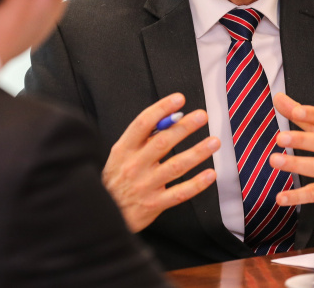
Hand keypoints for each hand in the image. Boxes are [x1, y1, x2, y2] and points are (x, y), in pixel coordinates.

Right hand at [102, 93, 219, 231]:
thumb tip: (171, 118)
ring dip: (197, 152)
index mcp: (123, 149)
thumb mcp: (120, 155)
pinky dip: (196, 184)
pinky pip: (179, 193)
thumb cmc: (115, 180)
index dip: (161, 109)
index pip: (143, 124)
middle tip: (202, 116)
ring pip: (175, 166)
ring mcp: (144, 186)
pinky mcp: (154, 204)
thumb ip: (142, 138)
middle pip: (162, 142)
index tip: (179, 99)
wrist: (100, 216)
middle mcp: (134, 165)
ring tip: (214, 142)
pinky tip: (210, 174)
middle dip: (184, 127)